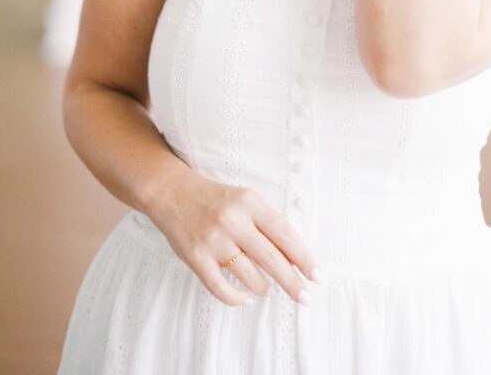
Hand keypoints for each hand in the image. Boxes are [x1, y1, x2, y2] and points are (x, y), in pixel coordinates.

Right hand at [149, 167, 320, 306]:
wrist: (173, 193)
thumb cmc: (217, 200)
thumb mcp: (245, 201)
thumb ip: (267, 225)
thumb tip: (295, 259)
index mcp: (250, 202)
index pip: (284, 233)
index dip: (304, 257)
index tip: (318, 276)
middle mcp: (233, 220)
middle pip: (271, 258)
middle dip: (292, 282)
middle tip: (306, 298)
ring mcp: (213, 240)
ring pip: (249, 275)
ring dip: (263, 287)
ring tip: (267, 288)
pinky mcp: (196, 257)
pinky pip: (221, 287)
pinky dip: (237, 298)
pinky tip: (246, 298)